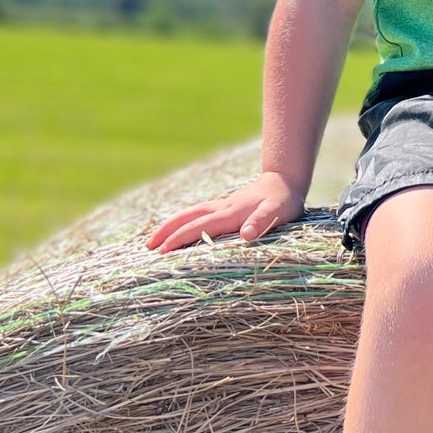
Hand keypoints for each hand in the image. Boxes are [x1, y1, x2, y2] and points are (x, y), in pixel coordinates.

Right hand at [146, 172, 304, 253]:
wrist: (284, 181)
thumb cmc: (284, 201)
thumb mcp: (278, 212)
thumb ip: (263, 222)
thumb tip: (246, 235)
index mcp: (230, 213)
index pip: (199, 227)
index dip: (179, 239)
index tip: (162, 251)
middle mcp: (220, 208)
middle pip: (186, 218)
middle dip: (166, 232)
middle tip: (147, 247)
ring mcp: (220, 206)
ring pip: (189, 214)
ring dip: (169, 225)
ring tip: (153, 240)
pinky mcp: (223, 207)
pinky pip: (196, 215)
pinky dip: (182, 222)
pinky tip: (178, 230)